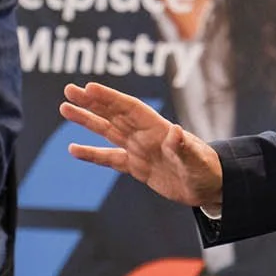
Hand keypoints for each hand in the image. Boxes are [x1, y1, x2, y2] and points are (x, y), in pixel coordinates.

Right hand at [62, 82, 224, 210]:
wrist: (211, 188)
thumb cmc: (207, 170)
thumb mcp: (196, 161)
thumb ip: (183, 147)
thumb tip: (176, 131)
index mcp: (158, 129)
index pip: (129, 108)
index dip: (109, 98)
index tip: (88, 87)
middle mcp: (145, 135)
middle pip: (113, 114)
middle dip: (91, 102)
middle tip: (68, 90)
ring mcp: (139, 150)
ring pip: (107, 131)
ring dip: (87, 120)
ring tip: (65, 108)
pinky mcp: (137, 167)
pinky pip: (110, 158)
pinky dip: (92, 154)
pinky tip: (73, 149)